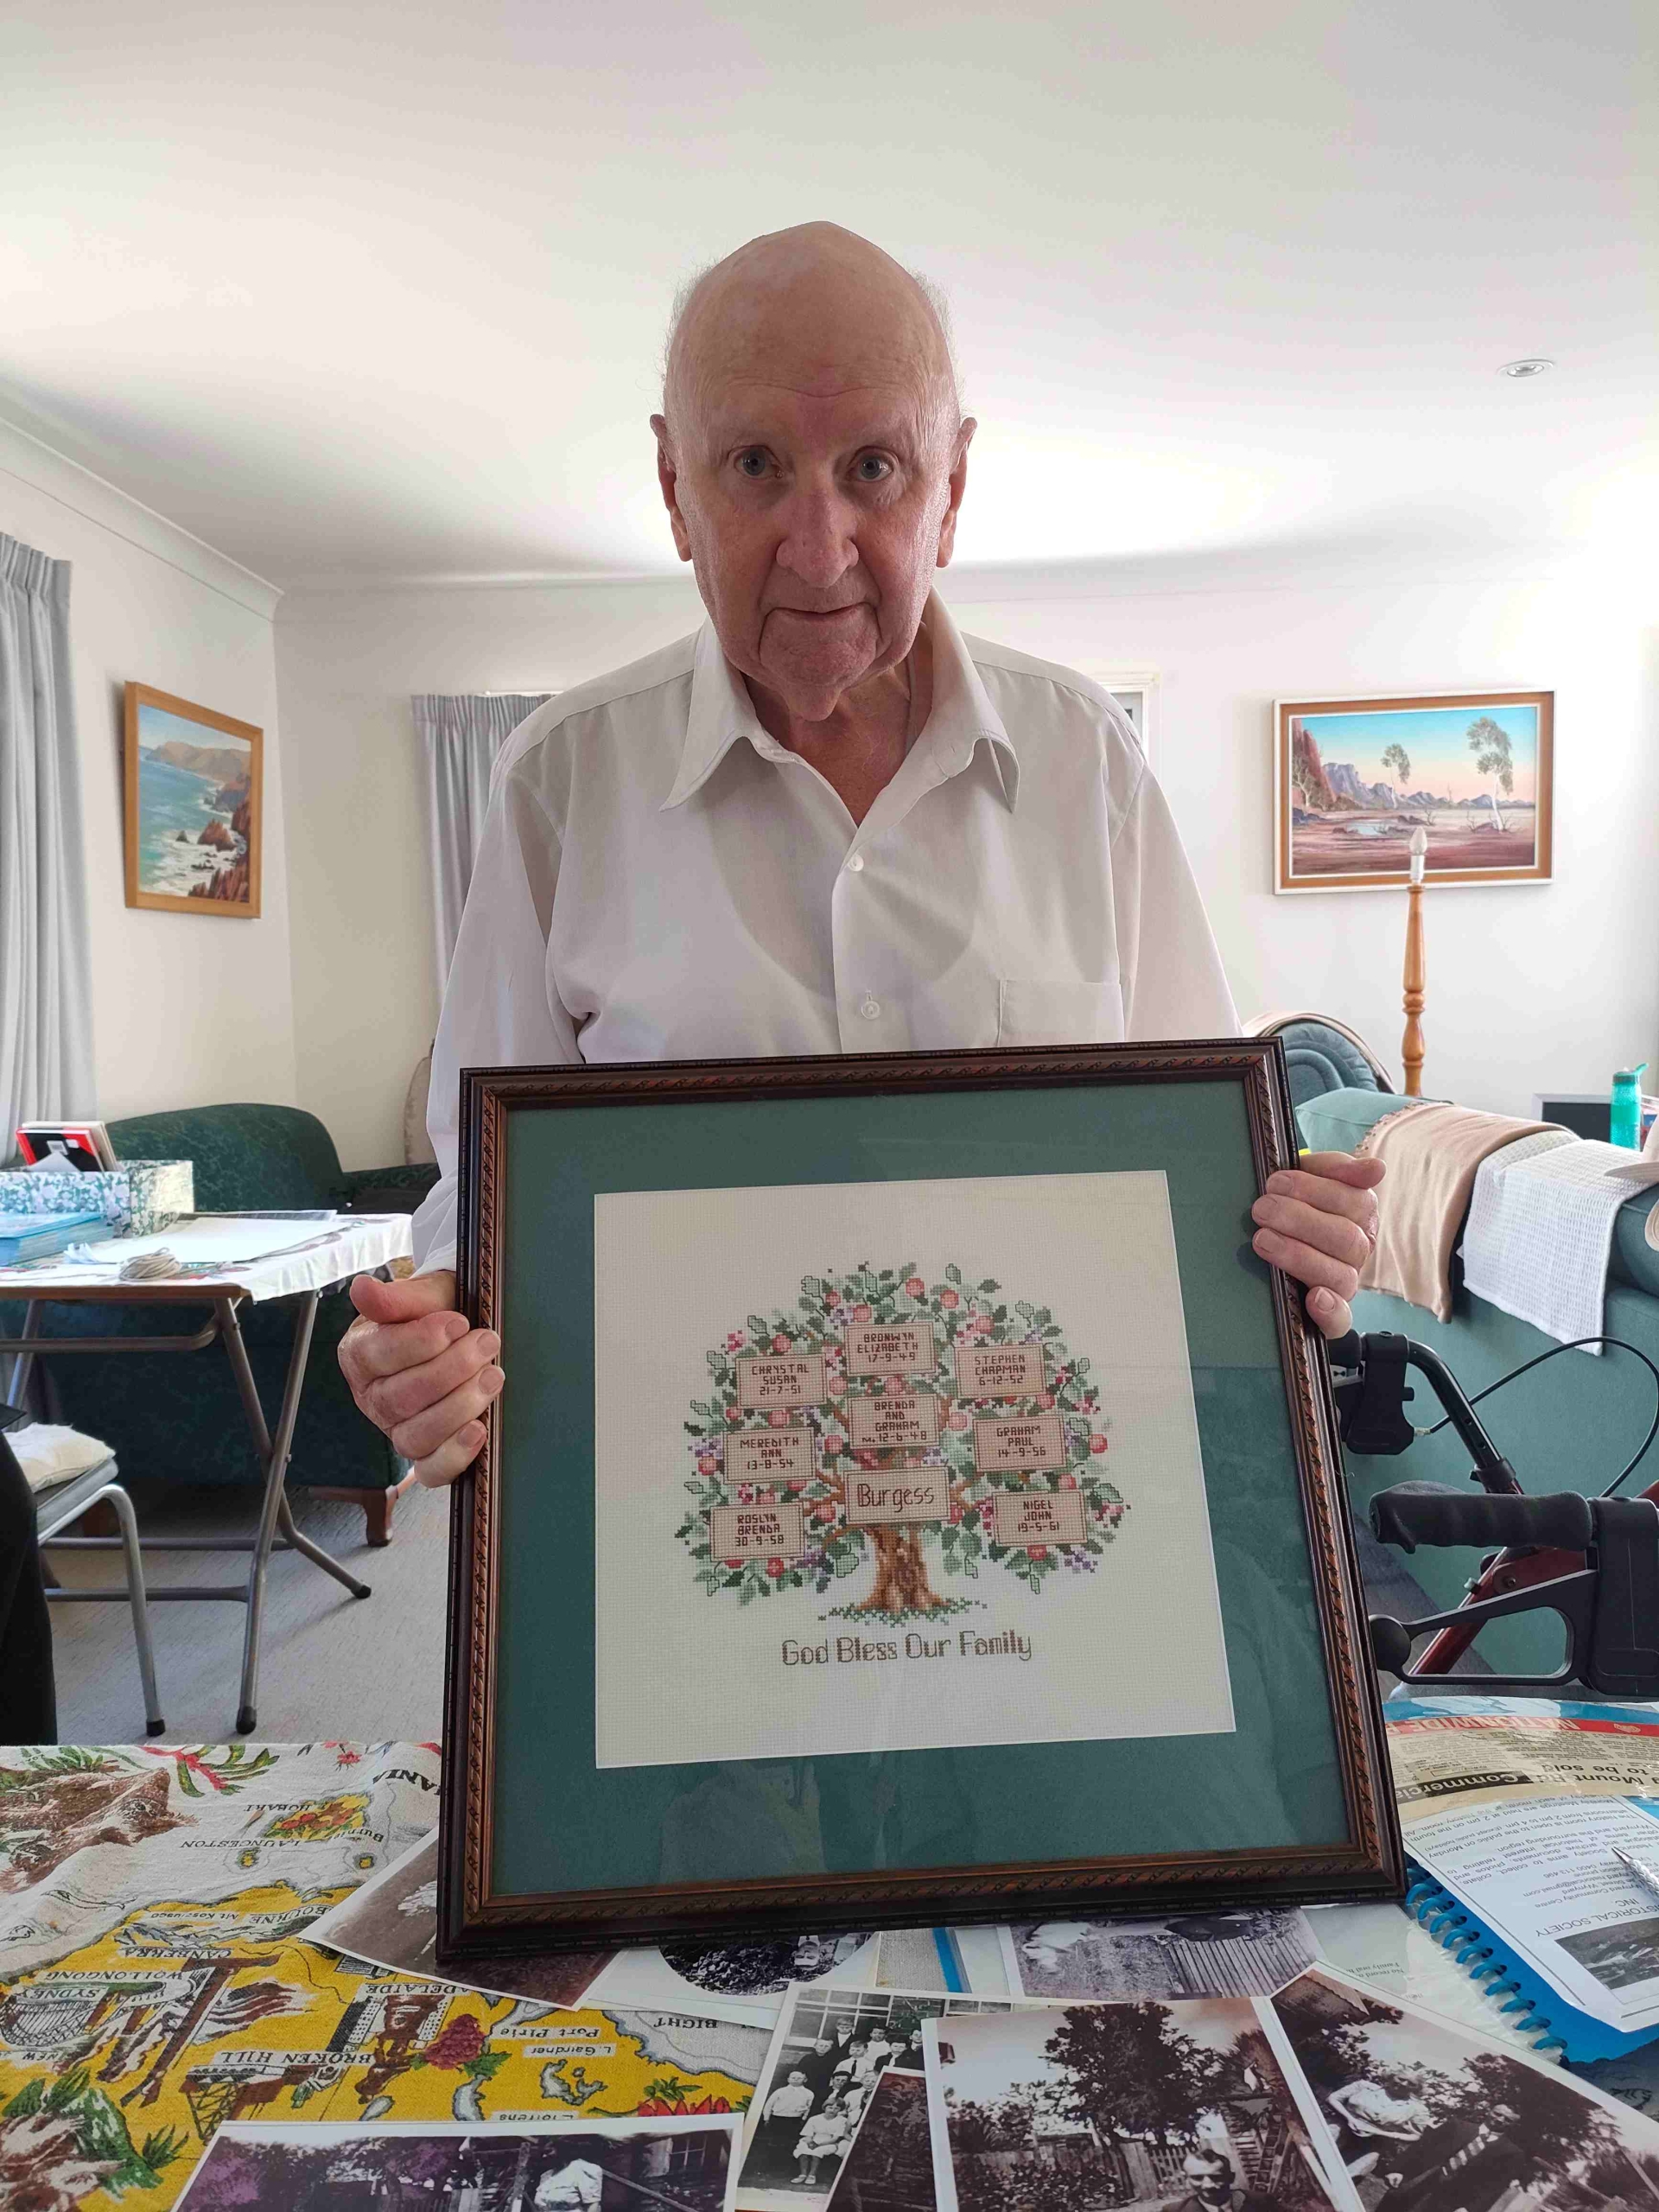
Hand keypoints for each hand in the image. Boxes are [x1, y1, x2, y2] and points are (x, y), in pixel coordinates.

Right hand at [339, 1269, 503, 1486]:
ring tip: (492, 1377)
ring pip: (415, 1436)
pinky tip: (479, 1430)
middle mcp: (373, 1398)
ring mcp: (397, 1430)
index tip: (458, 1322)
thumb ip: (397, 1298)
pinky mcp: (425, 1454)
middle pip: (400, 1398)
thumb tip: (362, 1289)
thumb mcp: (425, 1296)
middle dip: (450, 1370)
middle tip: (486, 1343)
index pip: (378, 1355)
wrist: (466, 1331)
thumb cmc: (438, 1313)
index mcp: (361, 1356)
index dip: (419, 1341)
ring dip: (459, 1407)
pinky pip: (431, 1471)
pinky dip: (455, 1455)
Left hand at [1250, 1149, 1383, 1340]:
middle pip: (1347, 1239)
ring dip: (1300, 1257)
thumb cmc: (1292, 1203)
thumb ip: (1336, 1168)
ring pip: (1341, 1276)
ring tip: (1262, 1240)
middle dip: (1299, 1220)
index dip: (1315, 1191)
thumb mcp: (1309, 1178)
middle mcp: (1358, 1250)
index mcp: (1361, 1215)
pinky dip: (1330, 1311)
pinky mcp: (1331, 1315)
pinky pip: (1341, 1320)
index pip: (1355, 1203)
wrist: (1272, 1234)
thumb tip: (1377, 1169)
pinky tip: (1313, 1299)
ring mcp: (1346, 1283)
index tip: (1276, 1182)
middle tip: (1261, 1209)